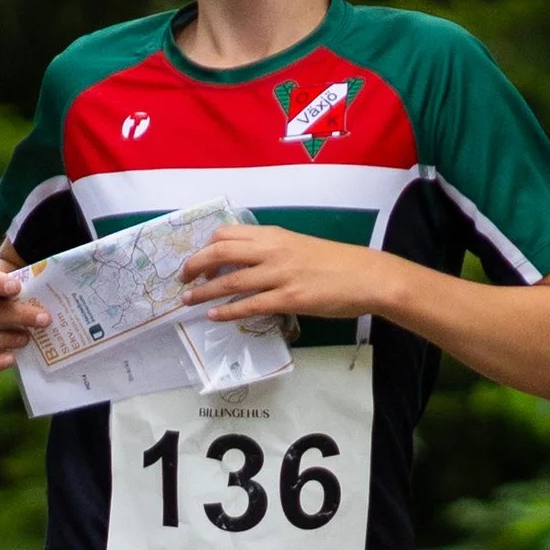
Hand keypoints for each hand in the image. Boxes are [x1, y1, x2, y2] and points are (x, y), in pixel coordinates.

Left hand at [181, 223, 381, 323]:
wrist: (366, 276)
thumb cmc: (335, 263)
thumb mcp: (298, 246)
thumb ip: (271, 251)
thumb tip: (245, 264)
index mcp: (274, 235)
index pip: (227, 233)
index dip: (205, 247)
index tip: (197, 260)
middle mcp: (273, 251)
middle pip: (220, 252)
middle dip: (195, 266)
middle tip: (183, 279)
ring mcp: (280, 275)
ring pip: (230, 281)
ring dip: (204, 292)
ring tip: (188, 301)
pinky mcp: (290, 299)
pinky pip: (250, 305)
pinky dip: (228, 311)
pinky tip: (215, 316)